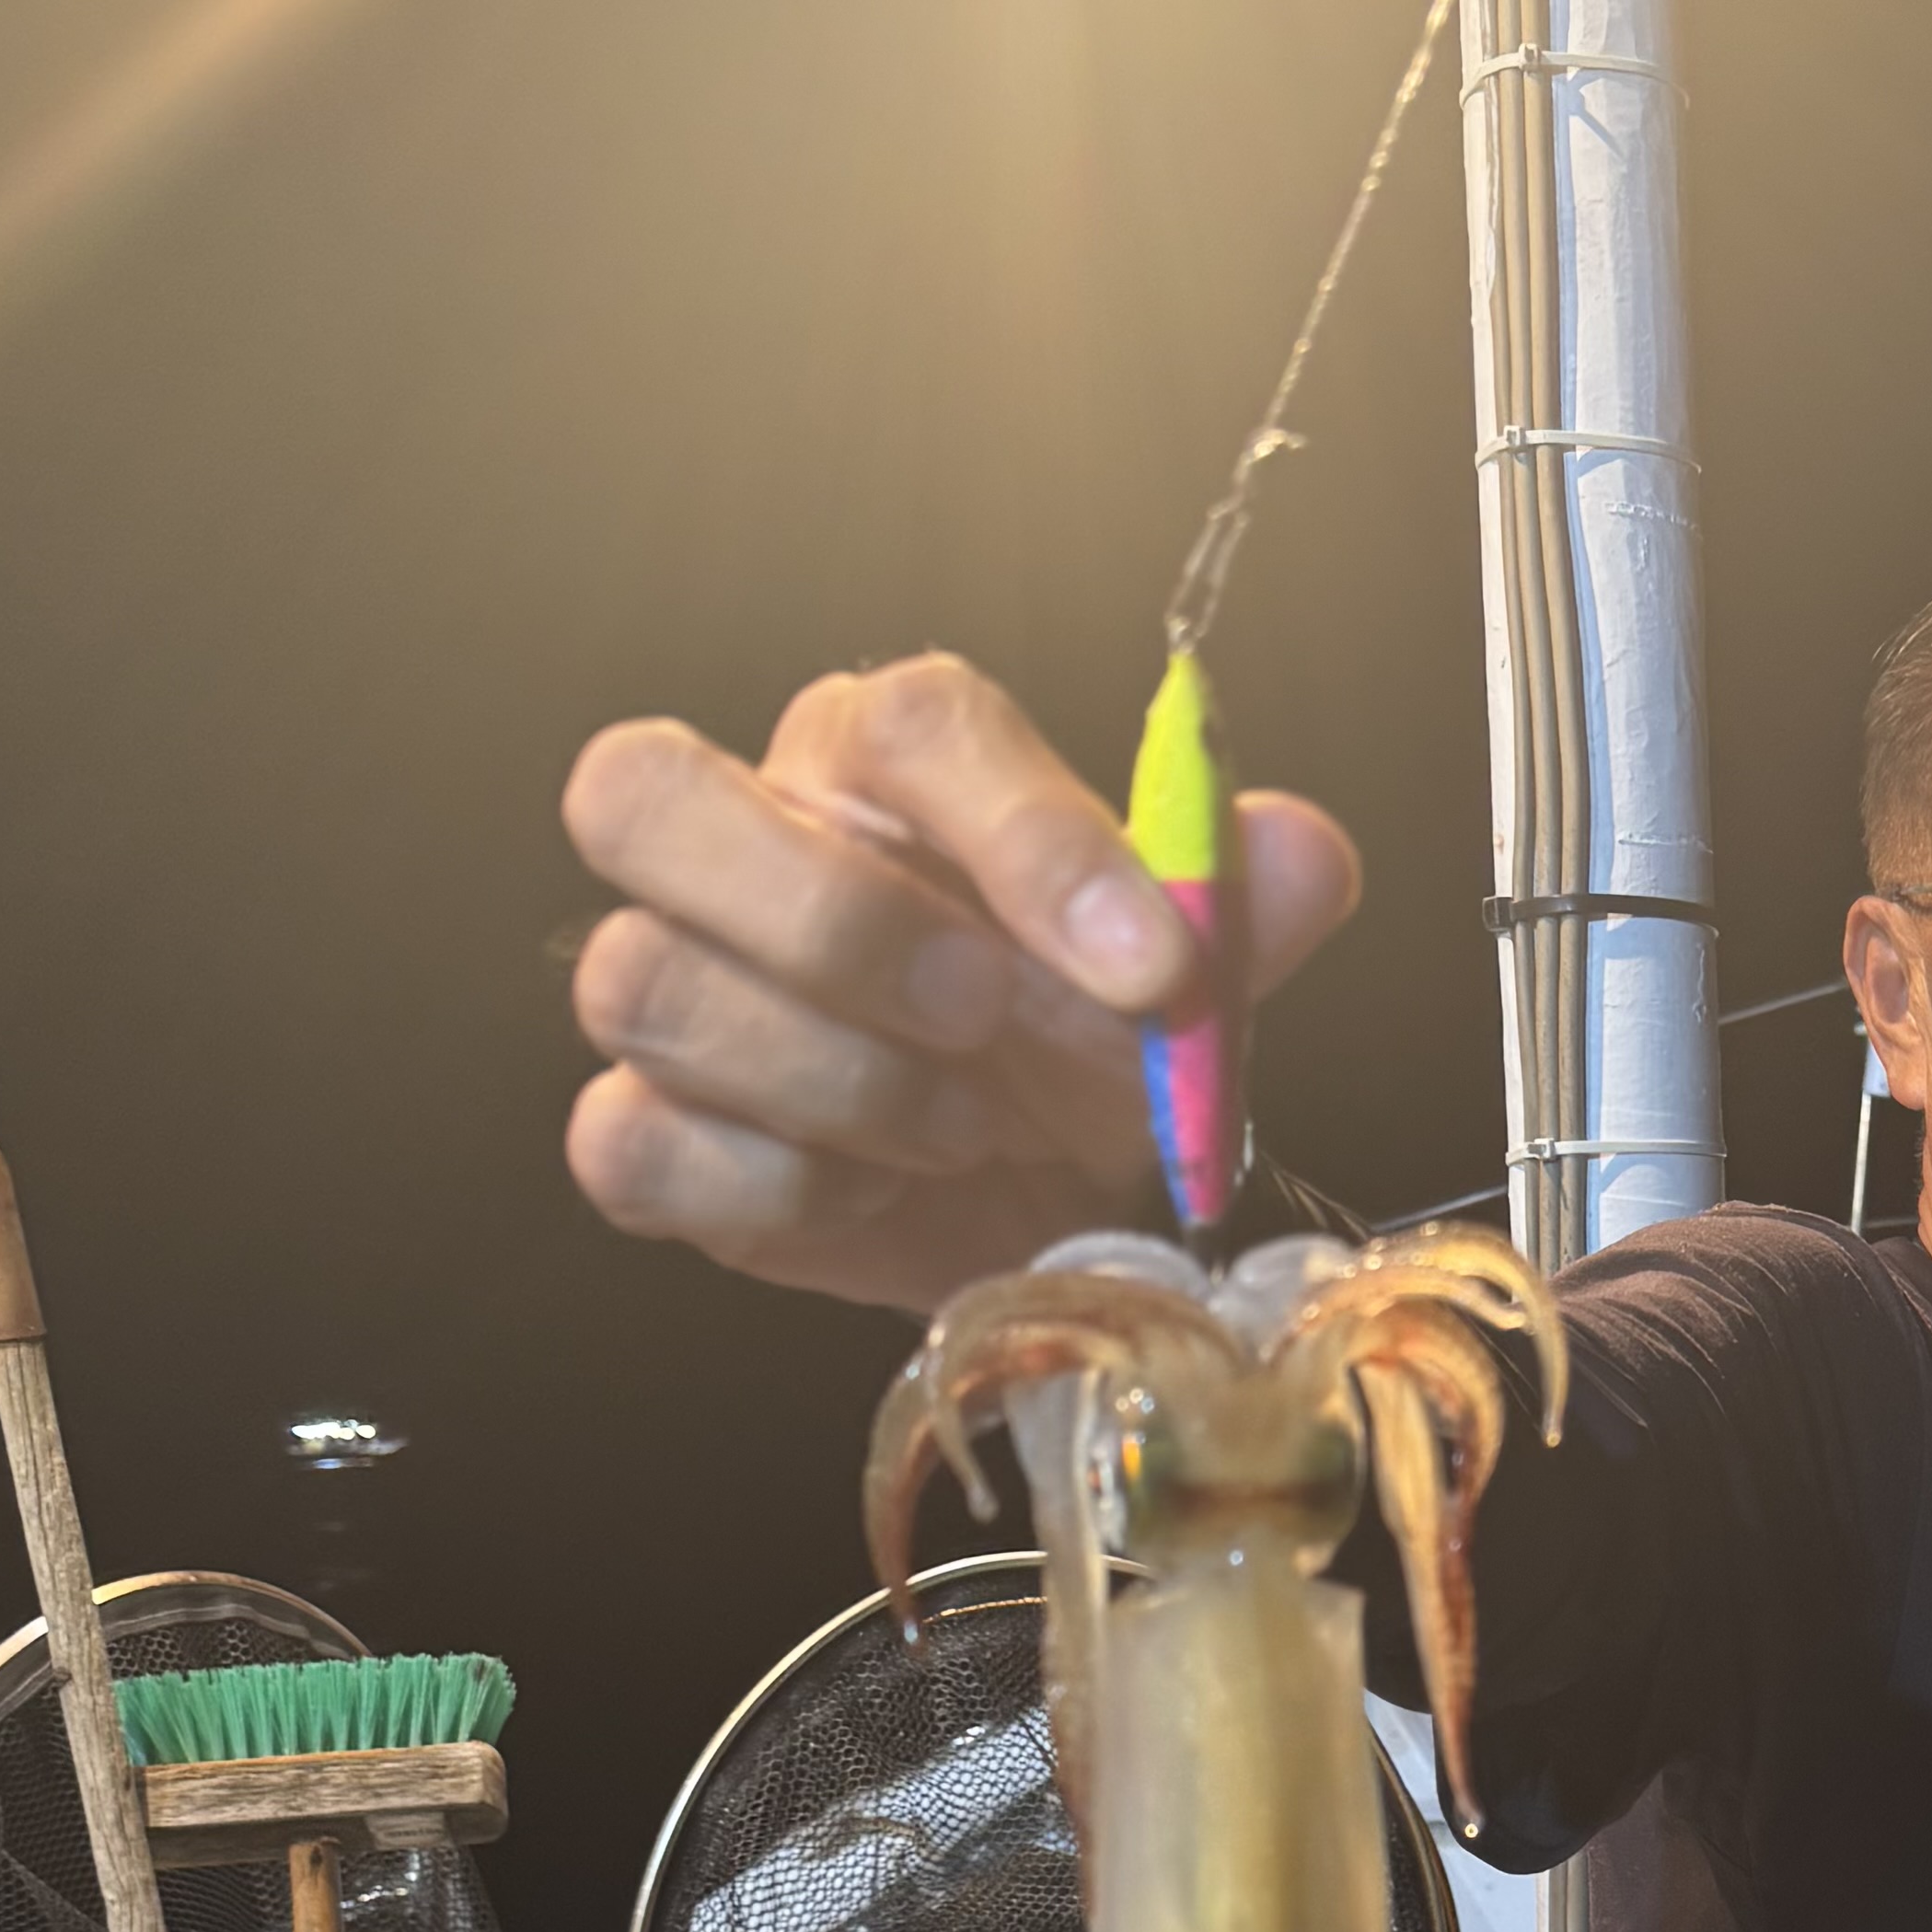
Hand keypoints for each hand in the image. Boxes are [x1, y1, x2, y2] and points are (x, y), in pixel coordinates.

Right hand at [560, 654, 1362, 1308]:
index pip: (912, 722)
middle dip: (836, 922)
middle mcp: (743, 843)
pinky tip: (873, 1198)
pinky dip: (772, 1186)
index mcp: (881, 764)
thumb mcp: (1185, 986)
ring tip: (964, 1132)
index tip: (1153, 963)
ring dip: (835, 1078)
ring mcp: (668, 989)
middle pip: (642, 792)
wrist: (1047, 1209)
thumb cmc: (1087, 1051)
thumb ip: (1239, 909)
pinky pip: (631, 1143)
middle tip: (986, 1017)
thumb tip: (1300, 852)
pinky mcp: (642, 1135)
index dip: (1030, 833)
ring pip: (640, 981)